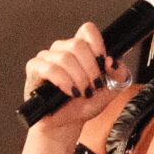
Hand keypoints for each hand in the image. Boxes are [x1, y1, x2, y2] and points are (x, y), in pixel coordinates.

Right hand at [21, 21, 124, 135]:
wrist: (67, 124)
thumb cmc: (84, 105)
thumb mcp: (111, 90)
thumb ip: (119, 74)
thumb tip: (111, 60)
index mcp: (81, 50)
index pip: (87, 30)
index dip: (97, 43)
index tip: (103, 61)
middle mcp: (62, 50)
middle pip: (77, 44)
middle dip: (90, 68)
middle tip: (94, 85)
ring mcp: (47, 58)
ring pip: (64, 57)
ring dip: (78, 78)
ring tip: (82, 92)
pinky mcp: (34, 69)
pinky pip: (49, 68)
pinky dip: (64, 81)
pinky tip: (70, 92)